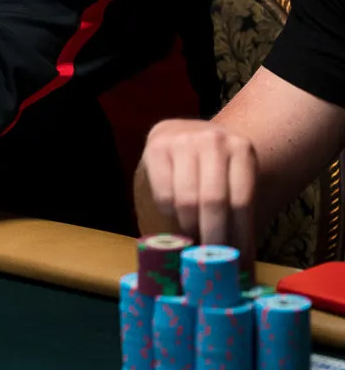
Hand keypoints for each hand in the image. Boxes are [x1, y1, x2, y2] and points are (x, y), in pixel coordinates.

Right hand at [139, 119, 257, 252]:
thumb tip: (245, 267)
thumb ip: (238, 209)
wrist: (186, 133)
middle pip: (214, 201)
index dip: (240, 237)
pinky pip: (163, 193)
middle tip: (212, 262)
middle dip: (214, 237)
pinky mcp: (156, 147)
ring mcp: (182, 140)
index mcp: (242, 148)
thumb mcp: (235, 178)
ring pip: (186, 199)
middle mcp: (213, 140)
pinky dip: (170, 213)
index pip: (242, 201)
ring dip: (191, 228)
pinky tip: (176, 220)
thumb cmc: (215, 166)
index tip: (238, 265)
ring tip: (194, 245)